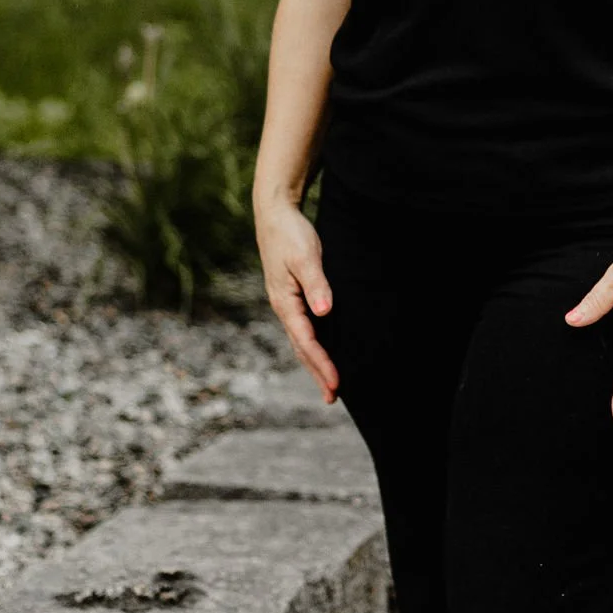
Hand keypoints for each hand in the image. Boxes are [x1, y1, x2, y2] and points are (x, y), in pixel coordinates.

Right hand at [254, 194, 339, 400]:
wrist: (275, 215)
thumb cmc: (290, 234)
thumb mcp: (305, 257)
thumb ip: (316, 284)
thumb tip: (324, 313)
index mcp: (285, 302)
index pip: (306, 340)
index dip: (322, 363)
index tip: (336, 383)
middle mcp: (284, 307)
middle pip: (301, 347)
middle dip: (317, 372)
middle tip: (333, 397)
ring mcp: (287, 303)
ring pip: (302, 340)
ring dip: (314, 362)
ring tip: (329, 384)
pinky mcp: (293, 296)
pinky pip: (303, 328)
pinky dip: (313, 345)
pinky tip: (322, 350)